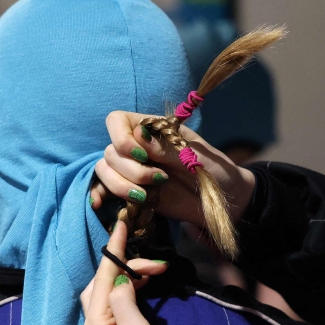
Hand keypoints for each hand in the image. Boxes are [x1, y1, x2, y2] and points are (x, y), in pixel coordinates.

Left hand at [80, 220, 191, 324]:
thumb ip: (124, 299)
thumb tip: (120, 278)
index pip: (102, 278)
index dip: (113, 250)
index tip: (122, 224)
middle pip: (100, 284)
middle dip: (124, 265)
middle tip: (154, 262)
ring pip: (109, 293)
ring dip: (130, 277)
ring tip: (154, 271)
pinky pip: (118, 306)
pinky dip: (131, 290)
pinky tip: (145, 286)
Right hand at [90, 111, 256, 229]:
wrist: (223, 198)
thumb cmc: (213, 169)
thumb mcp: (194, 155)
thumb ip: (166, 148)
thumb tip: (138, 136)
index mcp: (152, 129)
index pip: (117, 121)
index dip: (122, 138)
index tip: (142, 155)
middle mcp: (137, 147)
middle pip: (110, 151)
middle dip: (131, 169)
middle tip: (160, 179)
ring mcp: (132, 169)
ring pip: (104, 170)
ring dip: (121, 184)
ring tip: (147, 195)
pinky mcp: (132, 191)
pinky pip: (105, 189)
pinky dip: (101, 194)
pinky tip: (103, 202)